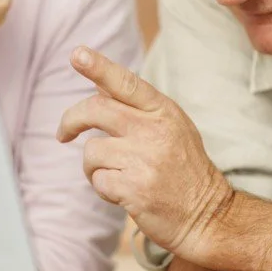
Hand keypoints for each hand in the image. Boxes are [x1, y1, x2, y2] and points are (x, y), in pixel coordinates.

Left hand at [56, 46, 233, 261]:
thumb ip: (138, 108)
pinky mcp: (134, 189)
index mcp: (164, 111)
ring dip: (94, 167)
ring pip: (91, 151)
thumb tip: (98, 86)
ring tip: (118, 176)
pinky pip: (97, 181)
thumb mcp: (171, 128)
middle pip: (95, 110)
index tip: (77, 54)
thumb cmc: (185, 170)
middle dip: (70, 120)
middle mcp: (154, 130)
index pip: (126, 82)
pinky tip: (125, 194)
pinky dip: (104, 189)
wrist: (208, 216)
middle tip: (63, 134)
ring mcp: (145, 159)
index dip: (98, 67)